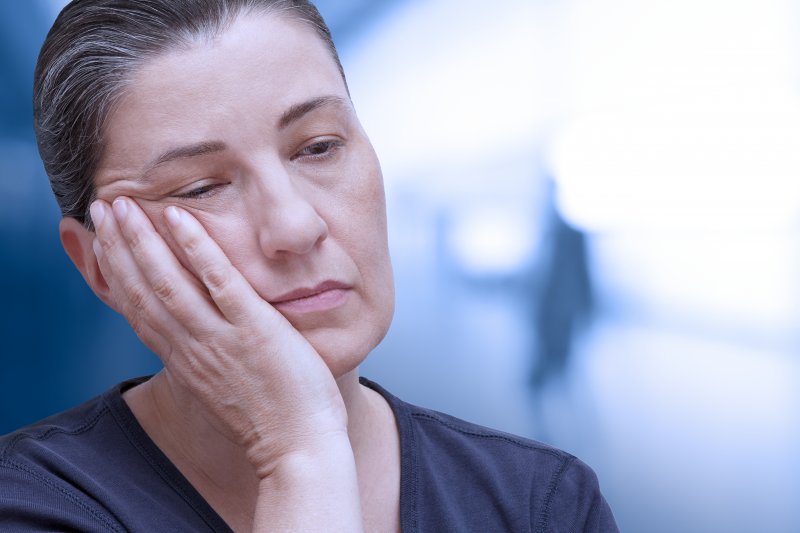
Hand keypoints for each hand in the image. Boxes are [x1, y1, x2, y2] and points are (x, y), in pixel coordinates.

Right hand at [90, 197, 346, 475]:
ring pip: (168, 283)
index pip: (138, 310)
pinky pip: (219, 283)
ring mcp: (220, 339)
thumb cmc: (271, 417)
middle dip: (118, 247)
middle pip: (142, 291)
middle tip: (101, 208)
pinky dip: (196, 249)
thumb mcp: (223, 385)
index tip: (103, 241)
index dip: (115, 273)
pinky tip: (179, 218)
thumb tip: (204, 332)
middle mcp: (191, 349)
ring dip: (142, 241)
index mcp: (184, 361)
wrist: (298, 450)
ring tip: (123, 204)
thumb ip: (208, 356)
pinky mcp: (254, 331)